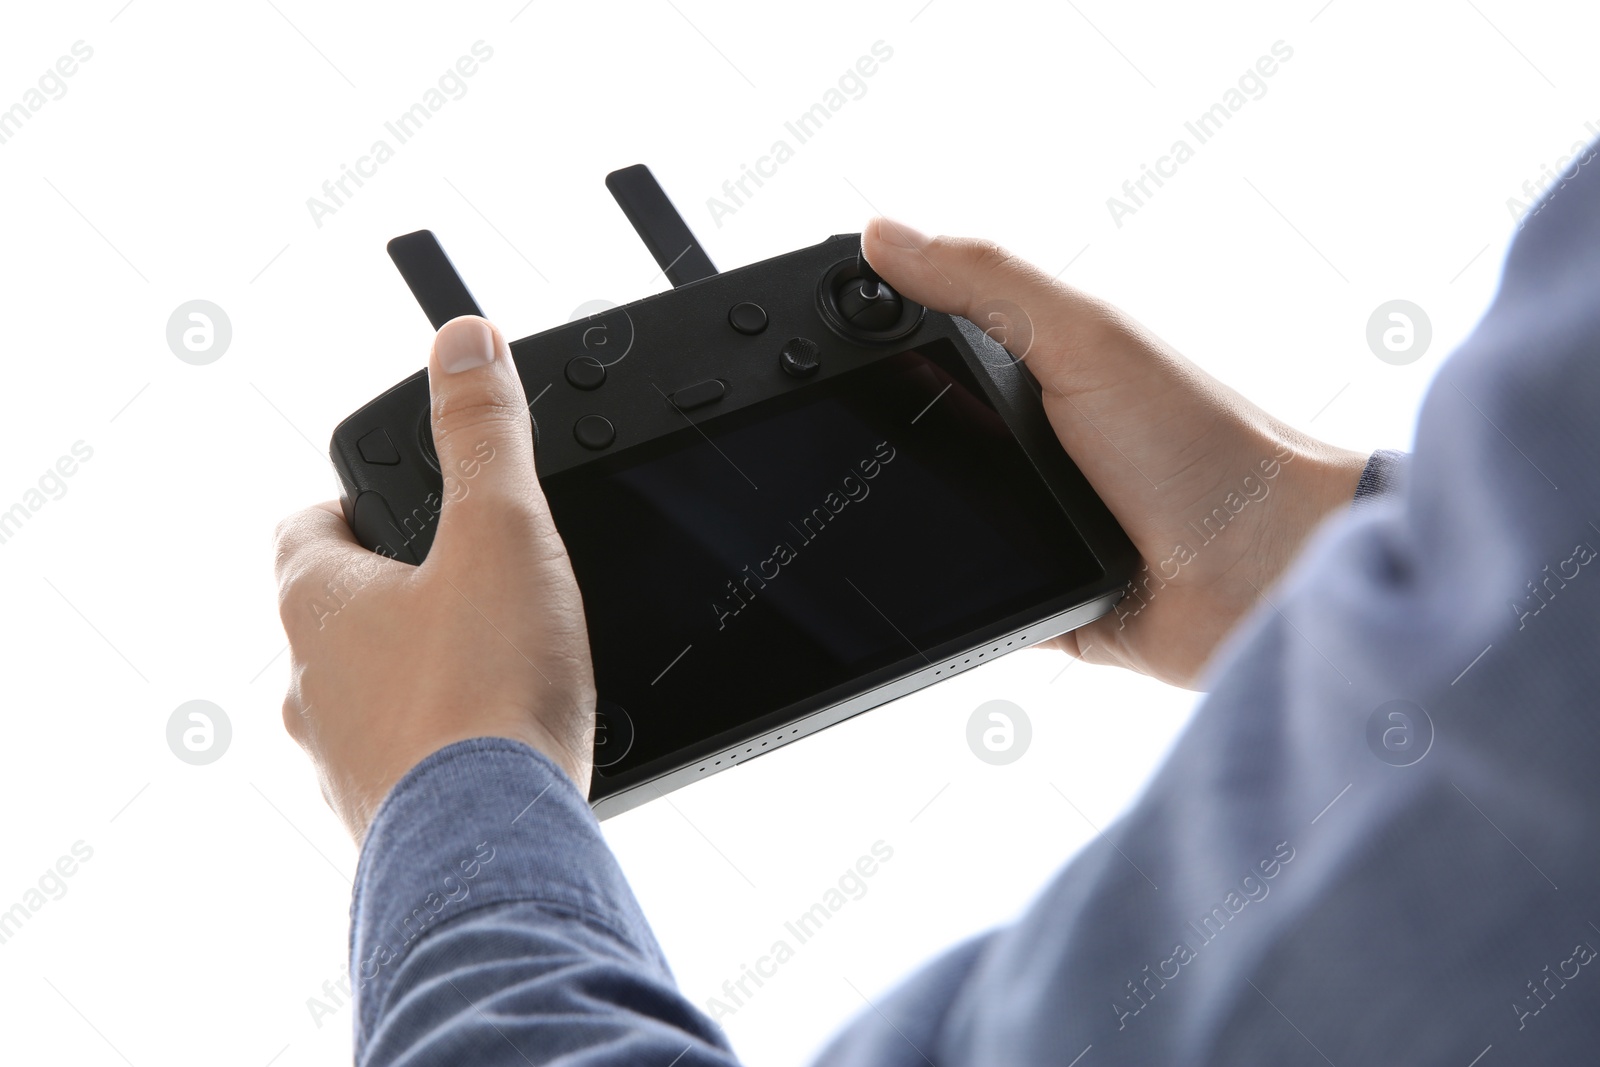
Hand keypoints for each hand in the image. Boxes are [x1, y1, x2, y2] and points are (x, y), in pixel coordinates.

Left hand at [272, 316, 594, 840]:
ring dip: (417, 668)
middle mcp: (307, 682)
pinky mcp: (386, 814)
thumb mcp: (501, 530)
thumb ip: (483, 432)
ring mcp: (339, 756)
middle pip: (338, 611)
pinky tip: (499, 737)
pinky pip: (404, 756)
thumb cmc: (485, 690)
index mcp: (317, 601)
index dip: (362, 500)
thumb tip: (462, 341)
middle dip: (401, 589)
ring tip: (497, 660)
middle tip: (475, 579)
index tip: (413, 497)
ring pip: (366, 689)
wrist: (495, 844)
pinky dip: (442, 736)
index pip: (310, 524)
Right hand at [862, 219, 1367, 688]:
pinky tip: (912, 596)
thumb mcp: (1083, 340)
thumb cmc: (1202, 444)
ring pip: (933, 525)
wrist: (1268, 573)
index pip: (927, 349)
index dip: (866, 348)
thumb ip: (985, 283)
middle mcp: (1033, 446)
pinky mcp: (1041, 602)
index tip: (805, 355)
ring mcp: (1035, 526)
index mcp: (1038, 373)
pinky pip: (968, 602)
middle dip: (873, 447)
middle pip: (919, 441)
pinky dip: (946, 602)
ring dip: (906, 530)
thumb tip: (881, 234)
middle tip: (815, 452)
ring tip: (852, 529)